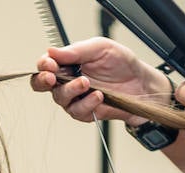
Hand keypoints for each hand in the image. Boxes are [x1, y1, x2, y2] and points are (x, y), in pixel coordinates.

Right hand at [31, 38, 166, 123]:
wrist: (141, 84)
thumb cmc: (122, 64)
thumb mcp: (101, 48)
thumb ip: (76, 50)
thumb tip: (52, 51)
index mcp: (68, 63)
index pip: (45, 65)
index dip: (43, 65)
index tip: (50, 64)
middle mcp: (68, 81)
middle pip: (43, 85)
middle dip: (44, 81)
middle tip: (52, 77)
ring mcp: (75, 98)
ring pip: (60, 99)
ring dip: (70, 90)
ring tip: (86, 83)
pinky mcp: (86, 112)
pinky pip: (78, 111)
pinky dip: (87, 103)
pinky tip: (98, 96)